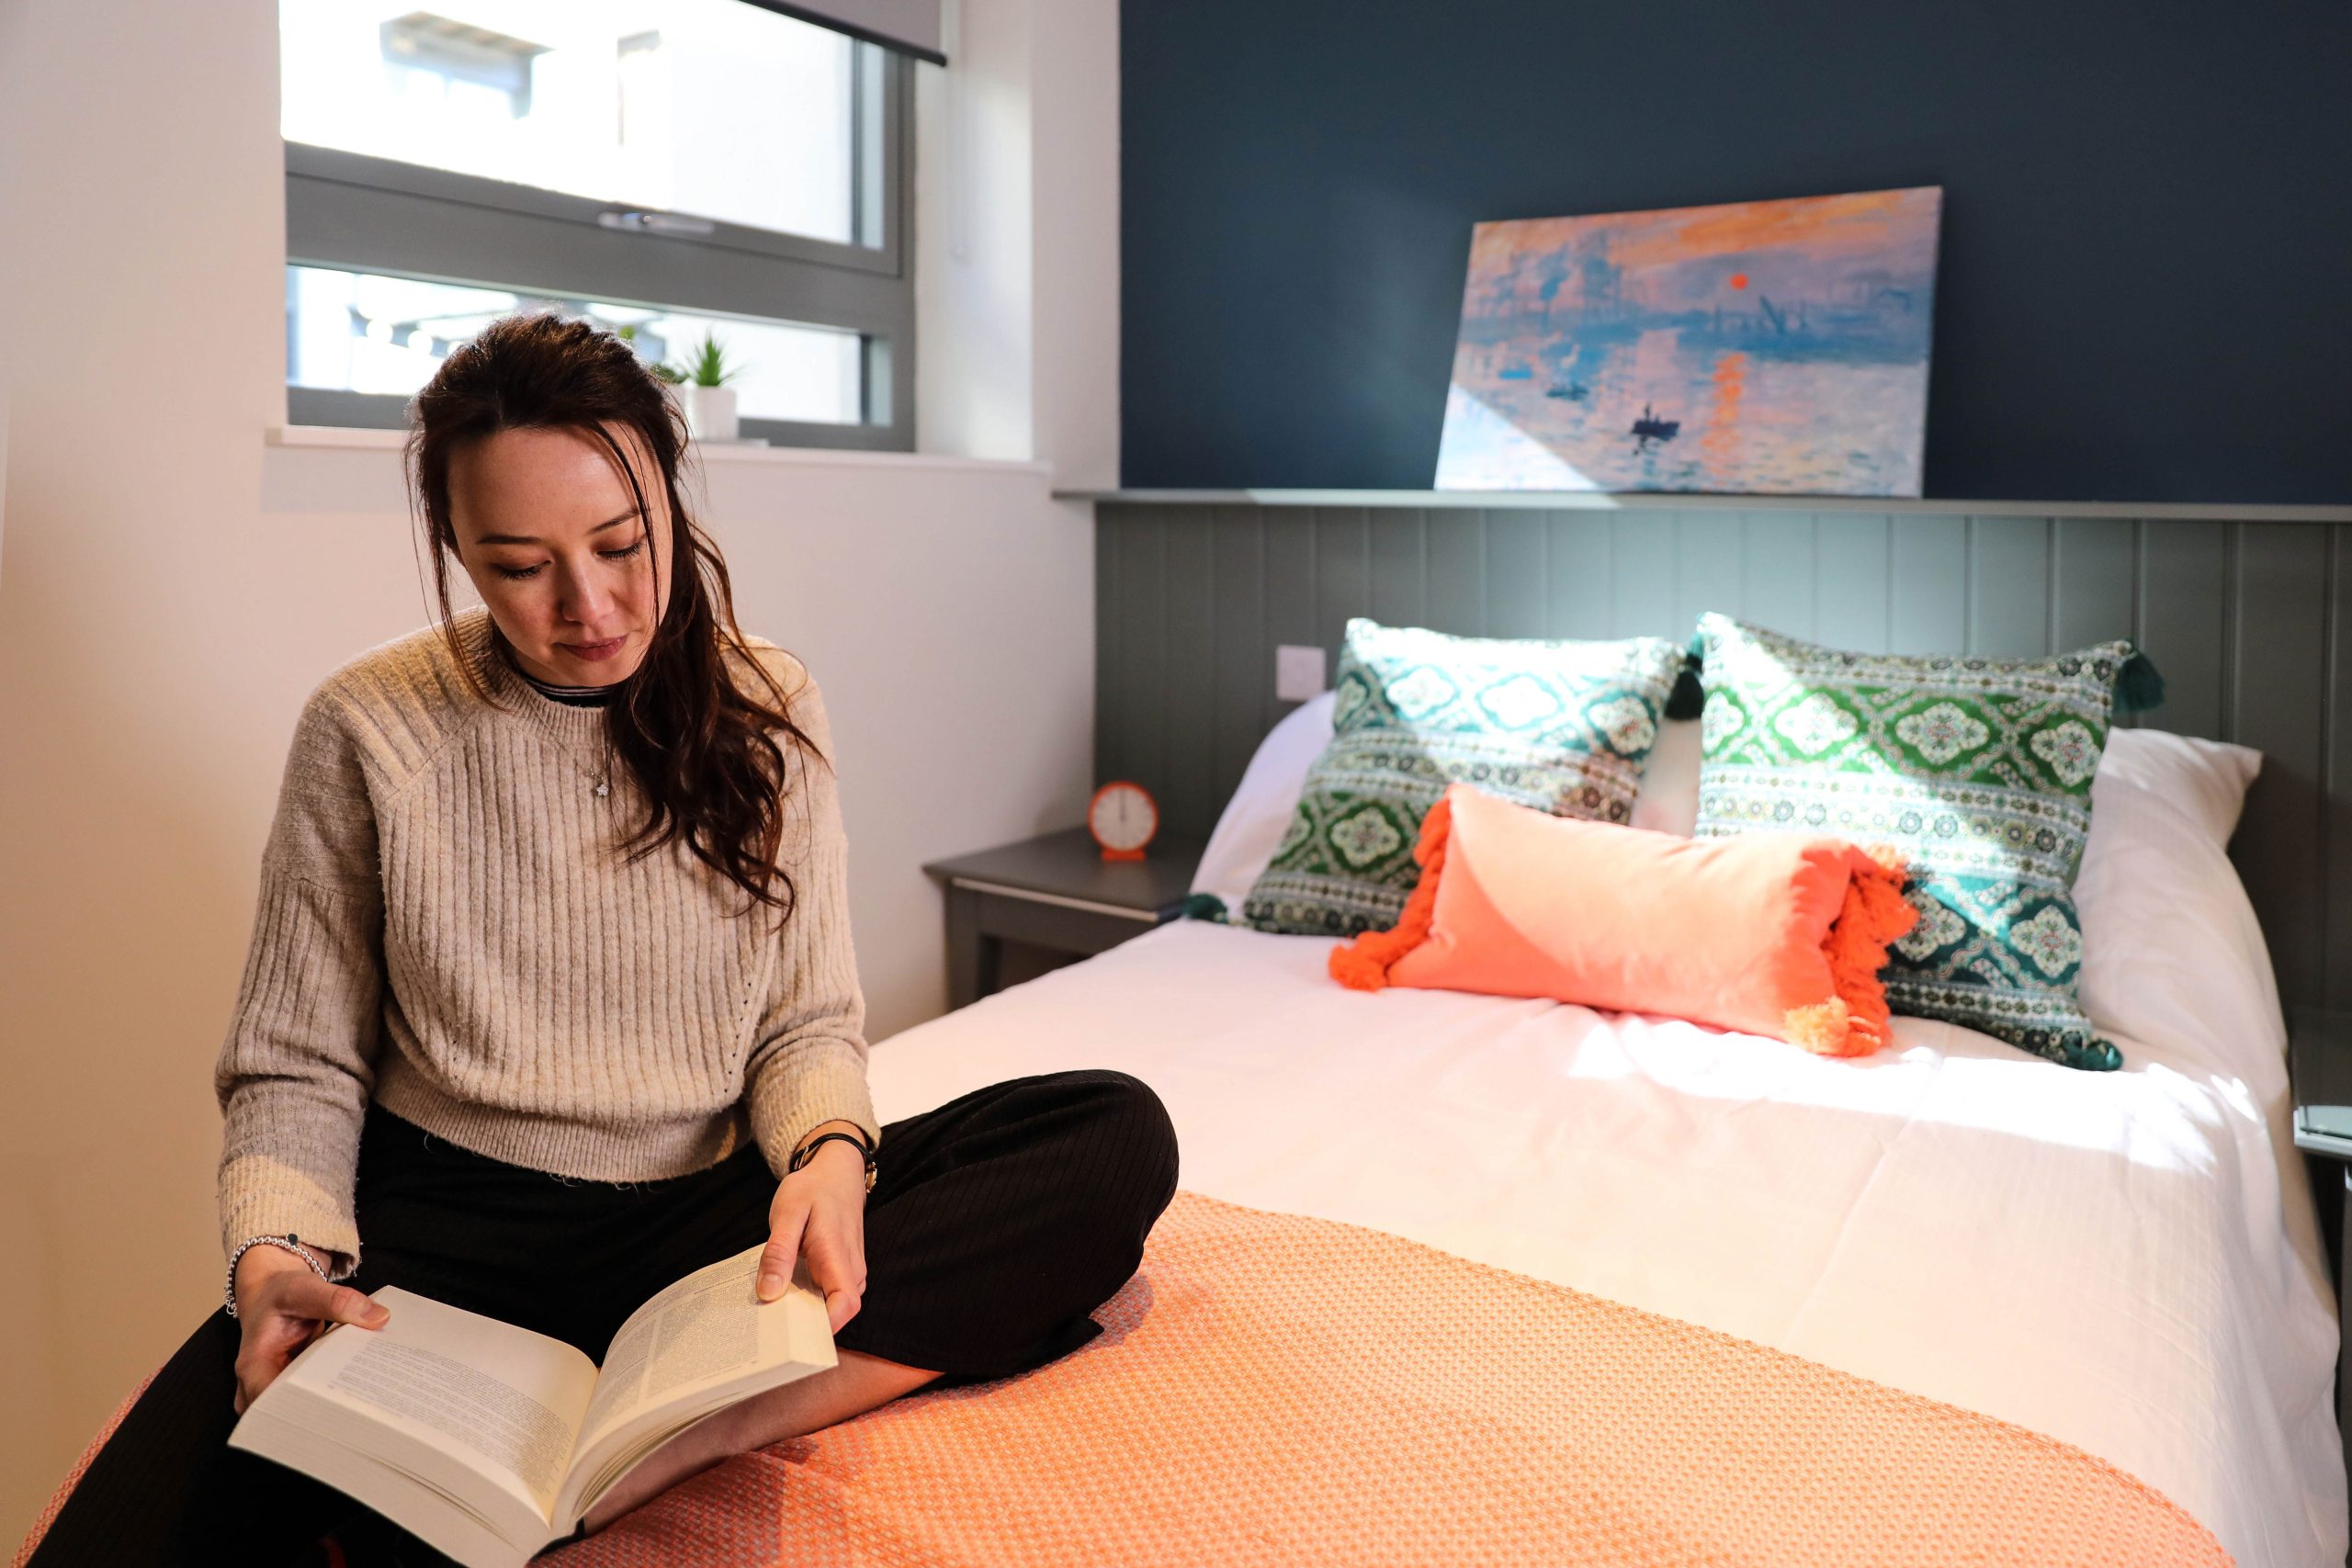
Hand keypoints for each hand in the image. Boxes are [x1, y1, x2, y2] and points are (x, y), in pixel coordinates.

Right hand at [230, 1245, 388, 1414]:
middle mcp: (258, 1386)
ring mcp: (274, 1389)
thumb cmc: (280, 1292)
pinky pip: (312, 1398)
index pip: (273, 1407)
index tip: (340, 1413)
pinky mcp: (292, 1387)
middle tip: (364, 1411)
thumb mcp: (305, 1288)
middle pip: (290, 1415)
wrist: (272, 1291)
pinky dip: (333, 1394)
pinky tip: (360, 1391)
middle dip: (325, 1415)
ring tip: (366, 1403)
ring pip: (302, 1412)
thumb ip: (338, 1301)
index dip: (305, 1415)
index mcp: (254, 1367)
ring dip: (331, 1408)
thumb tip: (378, 1318)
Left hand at [760, 1125, 867, 1331]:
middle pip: (835, 1314)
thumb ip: (778, 1253)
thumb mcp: (787, 1213)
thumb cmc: (813, 1189)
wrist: (837, 1172)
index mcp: (838, 1255)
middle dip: (804, 1327)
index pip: (844, 1305)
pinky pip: (828, 1296)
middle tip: (765, 1330)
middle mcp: (851, 1270)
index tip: (789, 1334)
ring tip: (769, 1315)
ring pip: (831, 1307)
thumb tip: (769, 1293)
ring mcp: (850, 1272)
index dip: (822, 1327)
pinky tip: (782, 1296)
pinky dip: (807, 1301)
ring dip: (805, 1314)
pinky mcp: (843, 1272)